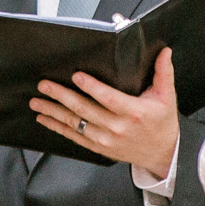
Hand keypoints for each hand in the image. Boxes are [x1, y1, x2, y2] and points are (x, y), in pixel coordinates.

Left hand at [33, 48, 180, 174]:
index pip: (109, 99)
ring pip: (75, 124)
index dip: (92, 87)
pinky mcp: (99, 148)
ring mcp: (106, 140)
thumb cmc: (162, 123)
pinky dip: (57, 128)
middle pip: (85, 110)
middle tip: (45, 85)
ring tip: (37, 101)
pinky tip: (45, 119)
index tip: (76, 76)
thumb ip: (164, 73)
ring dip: (53, 112)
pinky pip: (74, 137)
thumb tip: (164, 51)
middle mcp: (118, 128)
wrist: (163, 154)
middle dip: (61, 96)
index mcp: (134, 113)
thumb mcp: (167, 97)